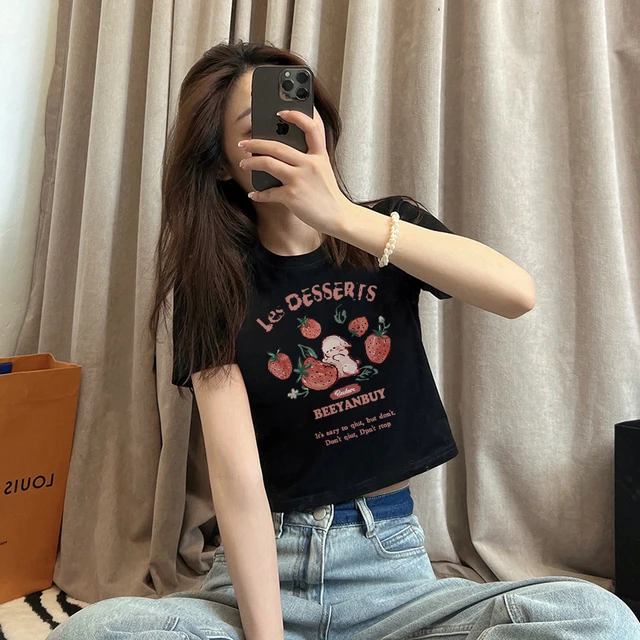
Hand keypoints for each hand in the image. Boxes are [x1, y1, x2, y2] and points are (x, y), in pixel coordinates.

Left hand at [237, 106, 348, 235]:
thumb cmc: (328, 195)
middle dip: (256, 143)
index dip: (295, 116)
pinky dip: (258, 194)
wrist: (338, 217)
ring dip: (251, 163)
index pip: (310, 128)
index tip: (280, 113)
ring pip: (268, 163)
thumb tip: (280, 155)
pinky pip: (269, 192)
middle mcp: (309, 164)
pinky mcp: (292, 196)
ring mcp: (300, 180)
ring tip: (243, 163)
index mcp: (319, 156)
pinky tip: (254, 194)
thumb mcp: (324, 170)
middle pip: (277, 146)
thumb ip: (309, 159)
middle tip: (244, 143)